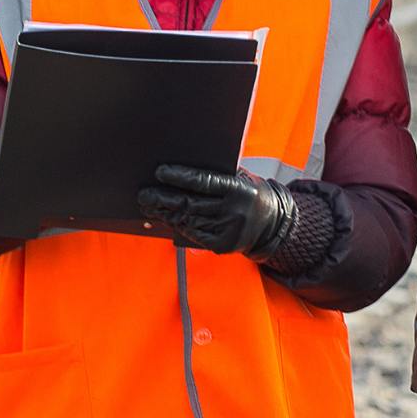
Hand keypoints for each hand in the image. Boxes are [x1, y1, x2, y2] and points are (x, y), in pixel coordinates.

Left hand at [137, 163, 296, 256]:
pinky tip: (170, 219)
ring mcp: (229, 230)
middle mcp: (234, 210)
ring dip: (167, 214)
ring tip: (151, 207)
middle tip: (144, 195)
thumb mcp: (240, 177)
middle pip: (190, 204)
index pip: (203, 182)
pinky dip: (181, 226)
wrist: (272, 223)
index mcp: (238, 189)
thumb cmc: (249, 194)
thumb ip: (218, 175)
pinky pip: (194, 234)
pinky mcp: (224, 245)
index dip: (180, 177)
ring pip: (189, 220)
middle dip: (163, 199)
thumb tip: (183, 172)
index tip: (160, 172)